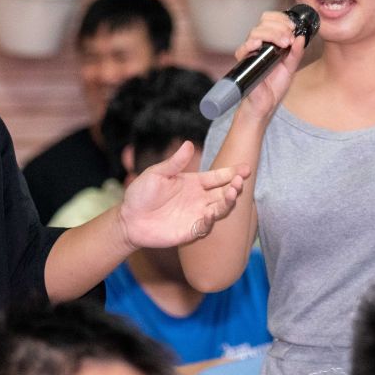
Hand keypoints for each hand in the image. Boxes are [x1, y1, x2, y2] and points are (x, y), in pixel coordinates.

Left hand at [120, 143, 248, 248]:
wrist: (129, 219)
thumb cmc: (141, 194)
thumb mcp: (157, 174)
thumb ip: (174, 162)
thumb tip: (189, 144)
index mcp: (193, 182)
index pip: (217, 177)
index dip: (232, 172)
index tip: (245, 168)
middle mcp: (199, 198)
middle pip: (223, 192)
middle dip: (235, 186)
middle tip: (240, 181)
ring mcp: (196, 214)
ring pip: (220, 209)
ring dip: (228, 202)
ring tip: (232, 193)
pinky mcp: (190, 230)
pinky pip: (206, 226)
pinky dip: (210, 220)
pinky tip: (210, 213)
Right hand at [233, 11, 305, 119]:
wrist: (265, 104)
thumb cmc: (274, 86)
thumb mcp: (291, 67)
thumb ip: (296, 53)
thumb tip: (301, 38)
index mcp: (269, 41)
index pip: (271, 20)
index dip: (282, 19)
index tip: (293, 27)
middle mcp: (259, 44)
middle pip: (263, 22)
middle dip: (280, 26)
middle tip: (289, 37)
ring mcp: (250, 52)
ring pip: (255, 32)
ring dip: (272, 33)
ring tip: (284, 43)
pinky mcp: (244, 62)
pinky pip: (243, 48)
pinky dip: (251, 43)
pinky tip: (260, 44)